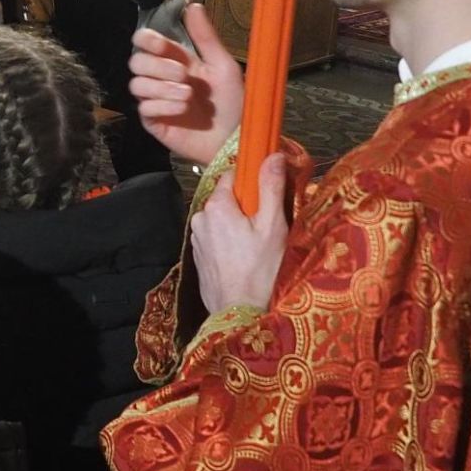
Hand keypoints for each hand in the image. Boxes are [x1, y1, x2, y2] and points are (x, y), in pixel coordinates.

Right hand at [128, 2, 241, 167]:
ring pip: (137, 85)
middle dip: (157, 66)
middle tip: (183, 75)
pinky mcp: (154, 122)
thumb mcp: (223, 65)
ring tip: (188, 96)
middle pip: (136, 62)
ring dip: (162, 87)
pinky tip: (182, 108)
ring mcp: (156, 101)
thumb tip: (193, 4)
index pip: (146, 43)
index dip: (146, 40)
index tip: (159, 44)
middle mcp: (162, 78)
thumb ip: (205, 36)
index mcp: (176, 61)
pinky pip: (144, 108)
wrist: (237, 138)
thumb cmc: (234, 102)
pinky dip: (163, 105)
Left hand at [190, 155, 289, 314]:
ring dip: (239, 226)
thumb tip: (272, 155)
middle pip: (227, 198)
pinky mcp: (199, 257)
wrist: (240, 315)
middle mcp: (200, 218)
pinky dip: (231, 242)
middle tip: (269, 226)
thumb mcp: (272, 226)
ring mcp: (197, 239)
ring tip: (259, 247)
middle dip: (248, 206)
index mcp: (216, 206)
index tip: (269, 194)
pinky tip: (247, 260)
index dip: (253, 181)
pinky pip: (217, 238)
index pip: (232, 175)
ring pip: (223, 219)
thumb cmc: (260, 271)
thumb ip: (270, 188)